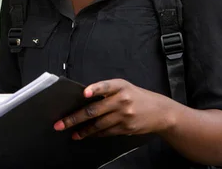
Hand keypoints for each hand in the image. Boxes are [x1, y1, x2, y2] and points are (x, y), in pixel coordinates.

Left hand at [53, 79, 176, 139]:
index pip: (105, 86)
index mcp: (120, 86)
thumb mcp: (124, 87)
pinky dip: (94, 134)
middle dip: (75, 118)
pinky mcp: (126, 128)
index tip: (84, 93)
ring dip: (82, 130)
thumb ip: (106, 91)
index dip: (95, 89)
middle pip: (94, 110)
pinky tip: (85, 134)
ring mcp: (124, 115)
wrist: (160, 111)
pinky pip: (106, 132)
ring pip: (98, 124)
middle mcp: (122, 99)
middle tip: (61, 123)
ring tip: (71, 132)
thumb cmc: (137, 96)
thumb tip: (83, 100)